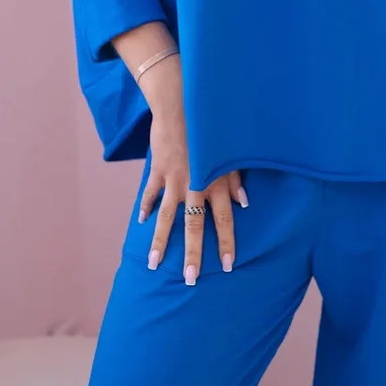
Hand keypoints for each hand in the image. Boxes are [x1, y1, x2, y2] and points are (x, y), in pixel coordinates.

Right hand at [139, 109, 247, 283]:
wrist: (182, 105)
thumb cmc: (211, 127)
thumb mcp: (229, 151)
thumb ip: (235, 179)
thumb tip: (243, 203)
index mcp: (215, 182)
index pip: (224, 219)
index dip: (226, 242)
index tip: (228, 266)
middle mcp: (195, 185)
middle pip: (194, 226)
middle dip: (193, 255)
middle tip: (191, 279)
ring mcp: (174, 180)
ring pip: (167, 218)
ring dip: (161, 243)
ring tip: (154, 264)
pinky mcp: (158, 171)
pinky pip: (150, 194)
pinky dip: (146, 207)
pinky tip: (142, 221)